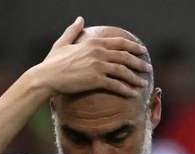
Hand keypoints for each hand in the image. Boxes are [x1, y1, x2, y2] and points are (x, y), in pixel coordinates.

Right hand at [35, 17, 151, 97]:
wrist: (46, 77)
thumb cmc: (52, 62)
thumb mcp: (62, 43)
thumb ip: (73, 30)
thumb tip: (79, 19)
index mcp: (93, 42)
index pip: (119, 43)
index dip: (134, 46)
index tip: (143, 51)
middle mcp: (98, 52)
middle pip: (125, 57)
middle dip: (139, 63)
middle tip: (148, 68)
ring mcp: (97, 66)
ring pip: (123, 71)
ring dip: (135, 78)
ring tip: (143, 84)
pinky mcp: (95, 80)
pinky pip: (116, 85)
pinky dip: (126, 89)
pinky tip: (133, 94)